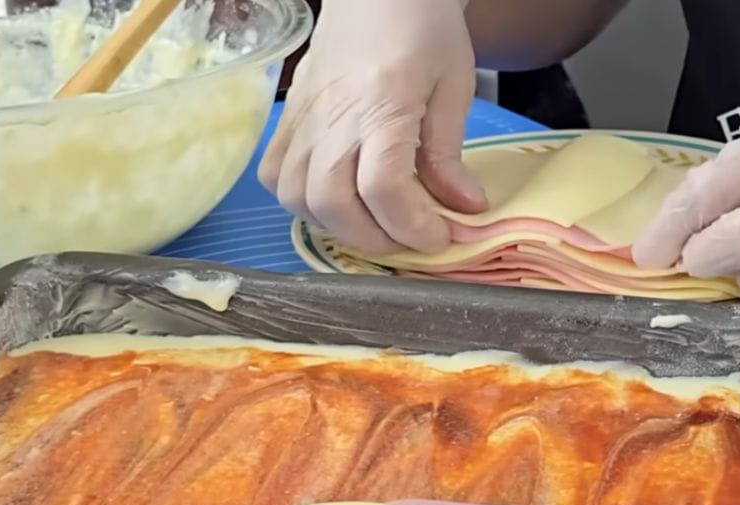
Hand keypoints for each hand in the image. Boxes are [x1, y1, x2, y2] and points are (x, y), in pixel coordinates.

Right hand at [258, 0, 486, 253]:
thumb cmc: (422, 32)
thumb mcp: (453, 88)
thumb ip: (450, 155)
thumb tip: (465, 210)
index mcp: (381, 103)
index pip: (383, 186)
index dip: (410, 226)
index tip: (438, 238)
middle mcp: (333, 116)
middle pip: (332, 202)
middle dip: (373, 238)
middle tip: (406, 238)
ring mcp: (304, 118)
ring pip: (295, 196)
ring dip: (334, 226)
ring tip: (371, 224)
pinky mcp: (289, 118)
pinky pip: (274, 175)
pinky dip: (299, 202)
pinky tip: (333, 201)